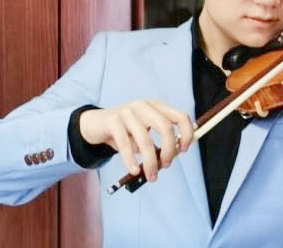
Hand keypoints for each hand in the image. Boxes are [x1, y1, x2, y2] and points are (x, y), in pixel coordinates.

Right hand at [79, 100, 193, 180]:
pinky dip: (131, 161)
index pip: (181, 117)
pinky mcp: (112, 121)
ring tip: (151, 176)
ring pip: (145, 140)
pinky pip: (125, 144)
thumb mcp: (145, 133)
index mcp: (156, 106)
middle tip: (166, 165)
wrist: (95, 124)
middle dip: (169, 150)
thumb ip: (160, 142)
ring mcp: (127, 112)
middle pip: (165, 128)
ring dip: (150, 162)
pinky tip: (134, 170)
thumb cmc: (126, 132)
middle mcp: (144, 106)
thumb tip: (175, 155)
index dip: (187, 134)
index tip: (184, 150)